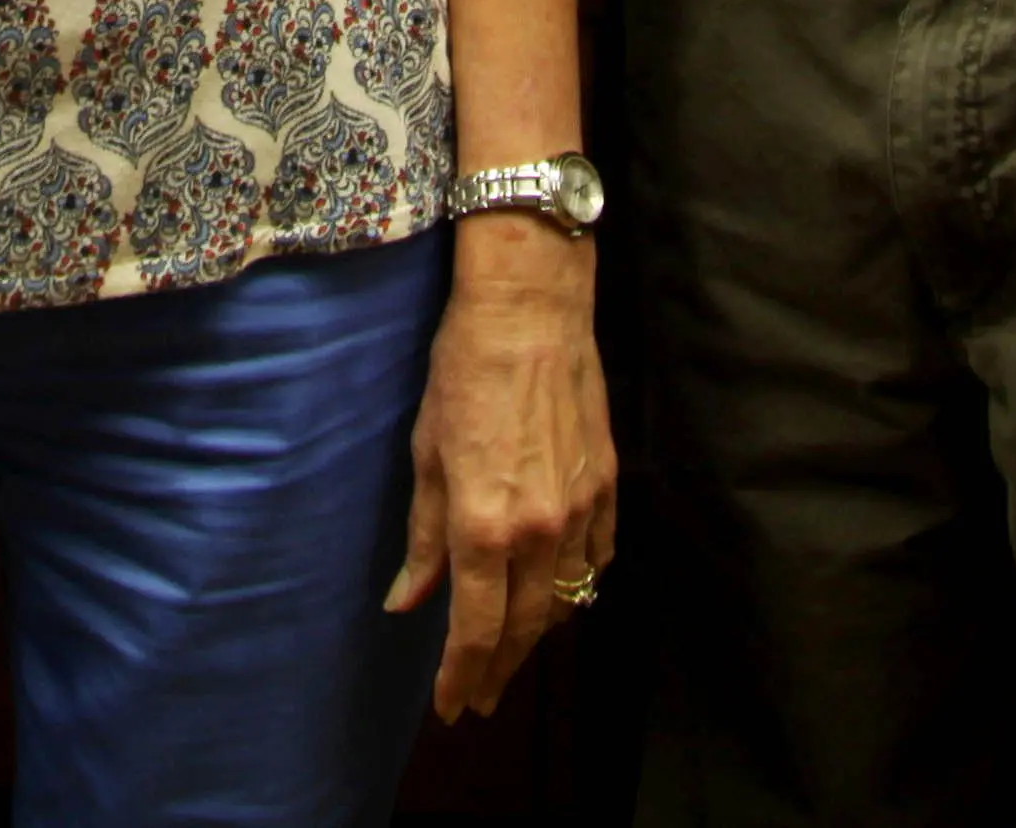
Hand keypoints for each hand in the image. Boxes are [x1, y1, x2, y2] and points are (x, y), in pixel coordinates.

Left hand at [386, 230, 617, 719]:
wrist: (531, 309)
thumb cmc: (464, 370)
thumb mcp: (426, 453)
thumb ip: (423, 537)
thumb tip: (407, 600)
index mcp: (485, 523)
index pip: (477, 628)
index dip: (462, 675)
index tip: (451, 706)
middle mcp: (540, 529)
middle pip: (524, 629)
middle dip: (498, 671)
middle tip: (478, 700)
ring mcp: (582, 510)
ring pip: (564, 603)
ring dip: (536, 639)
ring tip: (510, 659)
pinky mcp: (608, 487)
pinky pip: (597, 562)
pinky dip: (576, 589)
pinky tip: (558, 598)